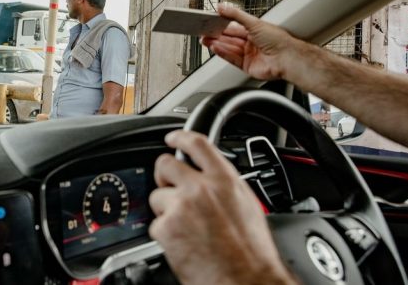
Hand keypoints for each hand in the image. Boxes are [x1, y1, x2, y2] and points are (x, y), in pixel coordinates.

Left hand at [149, 130, 295, 284]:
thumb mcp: (246, 205)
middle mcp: (200, 188)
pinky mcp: (166, 228)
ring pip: (157, 196)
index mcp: (224, 179)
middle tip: (171, 188)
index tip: (172, 139)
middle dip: (165, 176)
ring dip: (166, 210)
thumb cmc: (251, 252)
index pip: (196, 143)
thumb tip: (211, 176)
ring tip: (186, 228)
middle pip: (165, 164)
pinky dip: (165, 234)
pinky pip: (156, 224)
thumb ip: (224, 184)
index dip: (179, 137)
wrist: (245, 280)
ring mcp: (180, 207)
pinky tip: (183, 243)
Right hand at [200, 3, 304, 80]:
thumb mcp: (254, 22)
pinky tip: (215, 48)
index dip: (222, 25)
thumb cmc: (278, 40)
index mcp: (254, 31)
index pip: (234, 27)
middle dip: (216, 36)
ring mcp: (249, 55)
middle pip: (229, 39)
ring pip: (229, 49)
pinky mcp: (246, 66)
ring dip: (217, 45)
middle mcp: (251, 43)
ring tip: (205, 40)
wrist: (286, 58)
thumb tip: (223, 7)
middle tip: (204, 32)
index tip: (211, 22)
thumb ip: (236, 15)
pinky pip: (231, 59)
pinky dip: (222, 53)